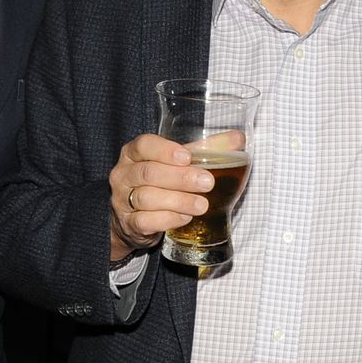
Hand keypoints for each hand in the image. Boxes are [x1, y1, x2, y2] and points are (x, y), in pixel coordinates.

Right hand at [108, 133, 213, 263]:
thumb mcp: (178, 163)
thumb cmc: (160, 183)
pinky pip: (145, 221)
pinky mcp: (129, 224)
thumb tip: (238, 138)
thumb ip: (206, 150)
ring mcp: (122, 200)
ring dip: (178, 201)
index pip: (144, 145)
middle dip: (180, 178)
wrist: (134, 219)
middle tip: (207, 182)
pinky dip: (168, 219)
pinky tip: (185, 218)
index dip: (164, 150)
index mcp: (134, 153)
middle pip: (149, 173)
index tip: (186, 156)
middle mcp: (124, 174)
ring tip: (202, 205)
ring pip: (146, 198)